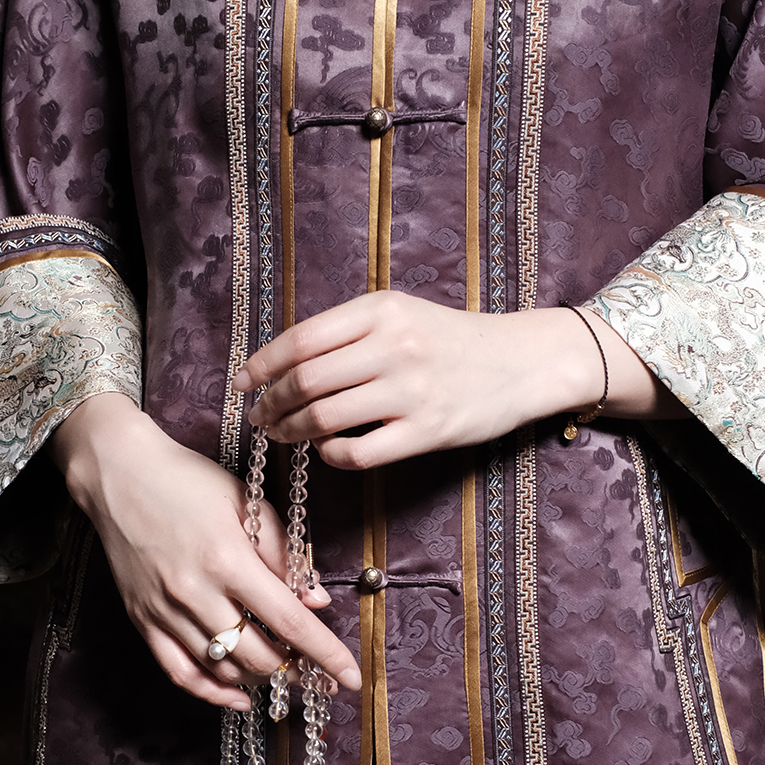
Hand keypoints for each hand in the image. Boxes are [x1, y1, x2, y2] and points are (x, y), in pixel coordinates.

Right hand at [48, 393, 360, 708]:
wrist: (119, 475)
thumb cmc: (188, 481)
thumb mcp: (246, 502)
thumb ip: (284, 552)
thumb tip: (316, 599)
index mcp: (228, 560)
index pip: (288, 621)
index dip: (324, 653)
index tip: (352, 676)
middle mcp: (195, 593)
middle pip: (257, 655)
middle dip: (294, 669)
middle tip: (315, 669)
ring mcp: (165, 611)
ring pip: (222, 670)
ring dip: (259, 679)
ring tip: (282, 673)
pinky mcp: (143, 620)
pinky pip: (180, 673)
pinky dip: (212, 693)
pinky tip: (237, 697)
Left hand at [231, 293, 682, 469]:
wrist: (521, 362)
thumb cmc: (451, 339)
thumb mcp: (401, 313)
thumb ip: (348, 331)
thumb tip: (282, 362)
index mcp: (382, 309)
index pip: (302, 339)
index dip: (263, 365)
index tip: (244, 383)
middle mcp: (395, 346)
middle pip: (307, 381)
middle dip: (271, 403)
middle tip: (258, 417)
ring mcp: (412, 391)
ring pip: (325, 418)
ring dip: (292, 431)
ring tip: (282, 435)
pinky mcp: (428, 432)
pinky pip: (359, 453)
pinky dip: (332, 456)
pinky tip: (328, 451)